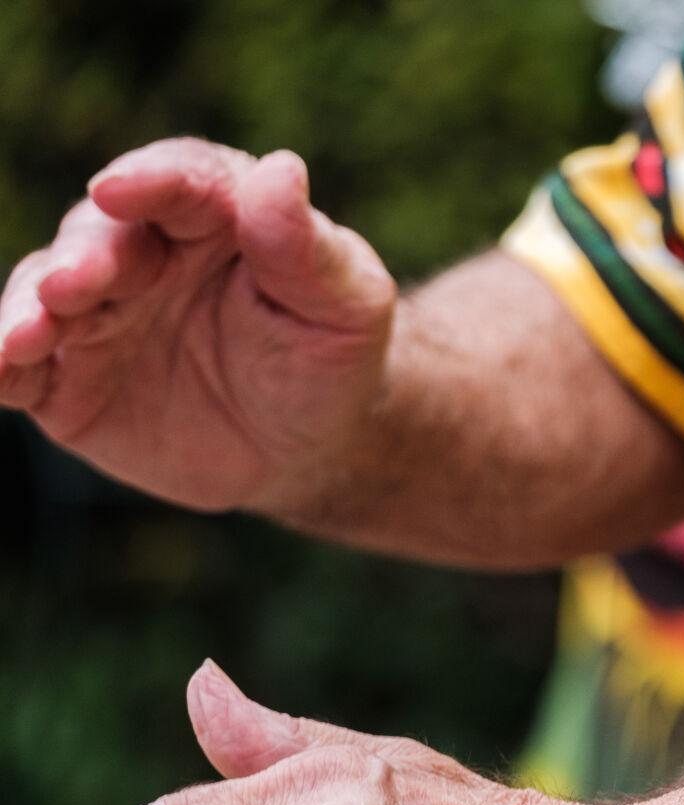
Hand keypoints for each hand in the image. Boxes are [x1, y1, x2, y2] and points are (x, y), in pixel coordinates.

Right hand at [0, 139, 396, 512]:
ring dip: (28, 310)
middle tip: (77, 283)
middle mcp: (142, 252)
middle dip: (84, 258)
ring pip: (44, 295)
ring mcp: (98, 313)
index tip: (118, 189)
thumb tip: (284, 169)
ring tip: (27, 335)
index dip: (150, 182)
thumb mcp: (345, 307)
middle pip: (100, 237)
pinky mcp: (66, 378)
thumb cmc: (332, 359)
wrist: (310, 448)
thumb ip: (308, 249)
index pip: (182, 182)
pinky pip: (19, 368)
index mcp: (215, 215)